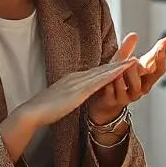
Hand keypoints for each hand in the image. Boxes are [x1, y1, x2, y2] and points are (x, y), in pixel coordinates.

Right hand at [11, 59, 136, 131]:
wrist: (31, 112)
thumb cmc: (44, 109)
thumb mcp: (60, 98)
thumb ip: (69, 94)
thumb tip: (74, 96)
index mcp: (72, 79)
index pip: (95, 72)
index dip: (110, 67)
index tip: (123, 62)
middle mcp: (76, 77)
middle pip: (101, 68)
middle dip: (118, 62)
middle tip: (134, 54)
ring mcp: (77, 83)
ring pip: (102, 73)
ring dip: (119, 66)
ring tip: (134, 61)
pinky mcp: (78, 92)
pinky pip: (98, 82)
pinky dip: (111, 75)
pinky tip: (121, 72)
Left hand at [87, 33, 165, 124]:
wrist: (104, 102)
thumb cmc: (117, 81)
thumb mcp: (121, 64)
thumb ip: (128, 49)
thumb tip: (134, 34)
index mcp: (145, 79)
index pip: (159, 69)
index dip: (162, 57)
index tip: (162, 45)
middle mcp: (140, 89)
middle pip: (148, 77)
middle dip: (142, 67)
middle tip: (134, 60)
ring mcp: (128, 96)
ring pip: (134, 86)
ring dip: (128, 76)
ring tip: (121, 69)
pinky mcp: (114, 101)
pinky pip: (115, 93)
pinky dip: (113, 86)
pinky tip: (109, 81)